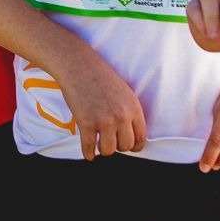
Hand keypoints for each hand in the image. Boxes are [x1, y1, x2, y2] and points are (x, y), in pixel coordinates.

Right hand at [25, 33, 147, 157]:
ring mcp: (103, 121)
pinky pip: (89, 148)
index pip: (140, 138)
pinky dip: (88, 153)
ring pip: (108, 150)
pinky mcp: (86, 123)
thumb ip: (130, 113)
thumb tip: (130, 135)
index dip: (135, 146)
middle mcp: (121, 116)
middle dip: (118, 146)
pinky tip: (88, 153)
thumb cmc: (101, 78)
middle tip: (111, 141)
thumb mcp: (125, 93)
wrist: (79, 66)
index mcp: (133, 108)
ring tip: (99, 144)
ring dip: (103, 150)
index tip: (128, 147)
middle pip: (125, 146)